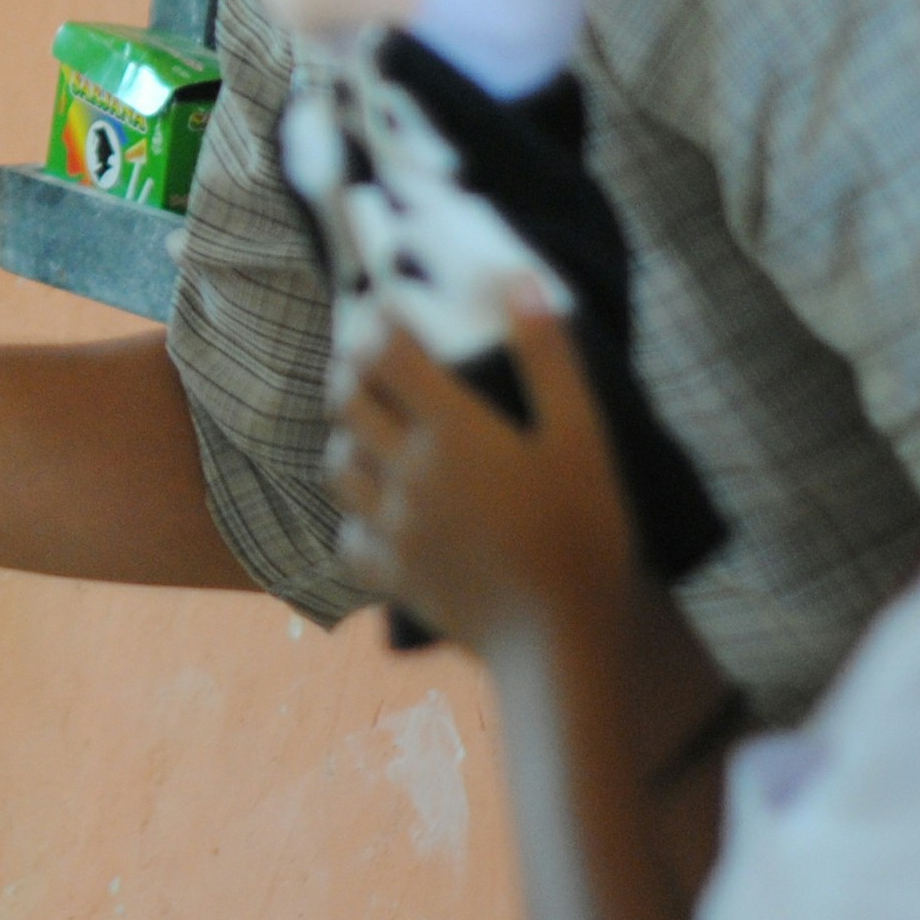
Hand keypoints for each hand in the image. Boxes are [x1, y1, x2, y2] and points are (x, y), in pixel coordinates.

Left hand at [325, 292, 638, 657]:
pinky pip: (348, 537)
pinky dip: (354, 517)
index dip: (381, 324)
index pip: (385, 354)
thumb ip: (548, 356)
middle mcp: (406, 471)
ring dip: (346, 437)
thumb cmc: (583, 531)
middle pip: (346, 401)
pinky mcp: (391, 575)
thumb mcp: (581, 435)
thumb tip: (519, 280)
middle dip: (351, 370)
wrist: (562, 638)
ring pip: (336, 464)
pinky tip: (379, 512)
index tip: (390, 311)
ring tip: (370, 427)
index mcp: (450, 429)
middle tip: (371, 360)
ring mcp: (392, 526)